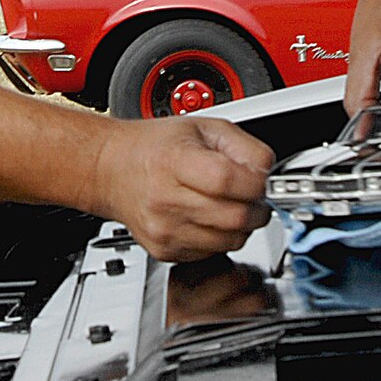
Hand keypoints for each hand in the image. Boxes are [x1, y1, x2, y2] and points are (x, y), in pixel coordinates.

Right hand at [83, 116, 274, 261]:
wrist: (112, 170)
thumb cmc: (154, 147)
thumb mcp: (203, 127)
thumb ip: (243, 146)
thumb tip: (268, 172)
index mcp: (175, 161)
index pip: (229, 181)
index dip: (256, 183)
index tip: (260, 179)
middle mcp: (167, 200)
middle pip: (236, 218)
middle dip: (257, 208)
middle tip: (253, 196)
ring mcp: (165, 230)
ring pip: (230, 241)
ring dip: (241, 226)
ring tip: (229, 205)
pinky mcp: (165, 251)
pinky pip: (212, 253)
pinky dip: (220, 238)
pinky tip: (208, 218)